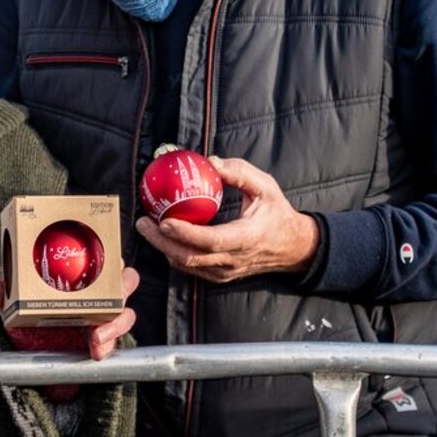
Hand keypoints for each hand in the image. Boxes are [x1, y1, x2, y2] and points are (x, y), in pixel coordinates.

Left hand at [0, 266, 138, 360]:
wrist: (34, 354)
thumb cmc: (29, 319)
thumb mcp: (14, 307)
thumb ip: (3, 296)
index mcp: (82, 275)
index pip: (105, 256)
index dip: (111, 254)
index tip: (108, 260)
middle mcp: (99, 292)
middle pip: (125, 279)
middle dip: (123, 286)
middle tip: (113, 296)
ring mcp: (105, 316)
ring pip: (126, 311)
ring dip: (117, 322)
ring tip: (97, 336)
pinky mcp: (106, 338)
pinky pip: (116, 339)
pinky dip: (110, 344)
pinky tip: (97, 351)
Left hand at [136, 156, 318, 283]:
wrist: (293, 248)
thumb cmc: (277, 213)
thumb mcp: (266, 187)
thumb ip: (240, 172)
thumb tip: (211, 161)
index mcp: (246, 238)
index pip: (210, 240)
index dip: (184, 233)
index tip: (163, 219)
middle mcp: (233, 260)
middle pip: (190, 257)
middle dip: (161, 242)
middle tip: (142, 222)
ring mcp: (225, 272)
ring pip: (187, 265)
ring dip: (163, 248)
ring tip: (147, 227)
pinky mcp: (220, 276)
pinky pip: (191, 268)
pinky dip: (173, 254)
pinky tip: (162, 237)